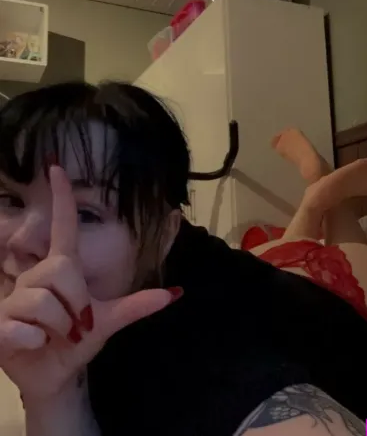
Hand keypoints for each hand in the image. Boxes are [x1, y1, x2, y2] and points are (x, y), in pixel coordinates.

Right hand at [0, 165, 176, 399]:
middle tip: (74, 324)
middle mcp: (36, 276)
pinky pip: (20, 326)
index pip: (62, 228)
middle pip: (59, 270)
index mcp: (62, 269)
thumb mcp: (108, 321)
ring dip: (58, 327)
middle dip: (75, 303)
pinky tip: (32, 345)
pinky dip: (34, 342)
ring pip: (41, 300)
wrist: (54, 375)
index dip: (61, 198)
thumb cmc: (78, 342)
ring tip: (53, 336)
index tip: (56, 165)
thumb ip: (136, 305)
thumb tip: (175, 293)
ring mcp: (13, 298)